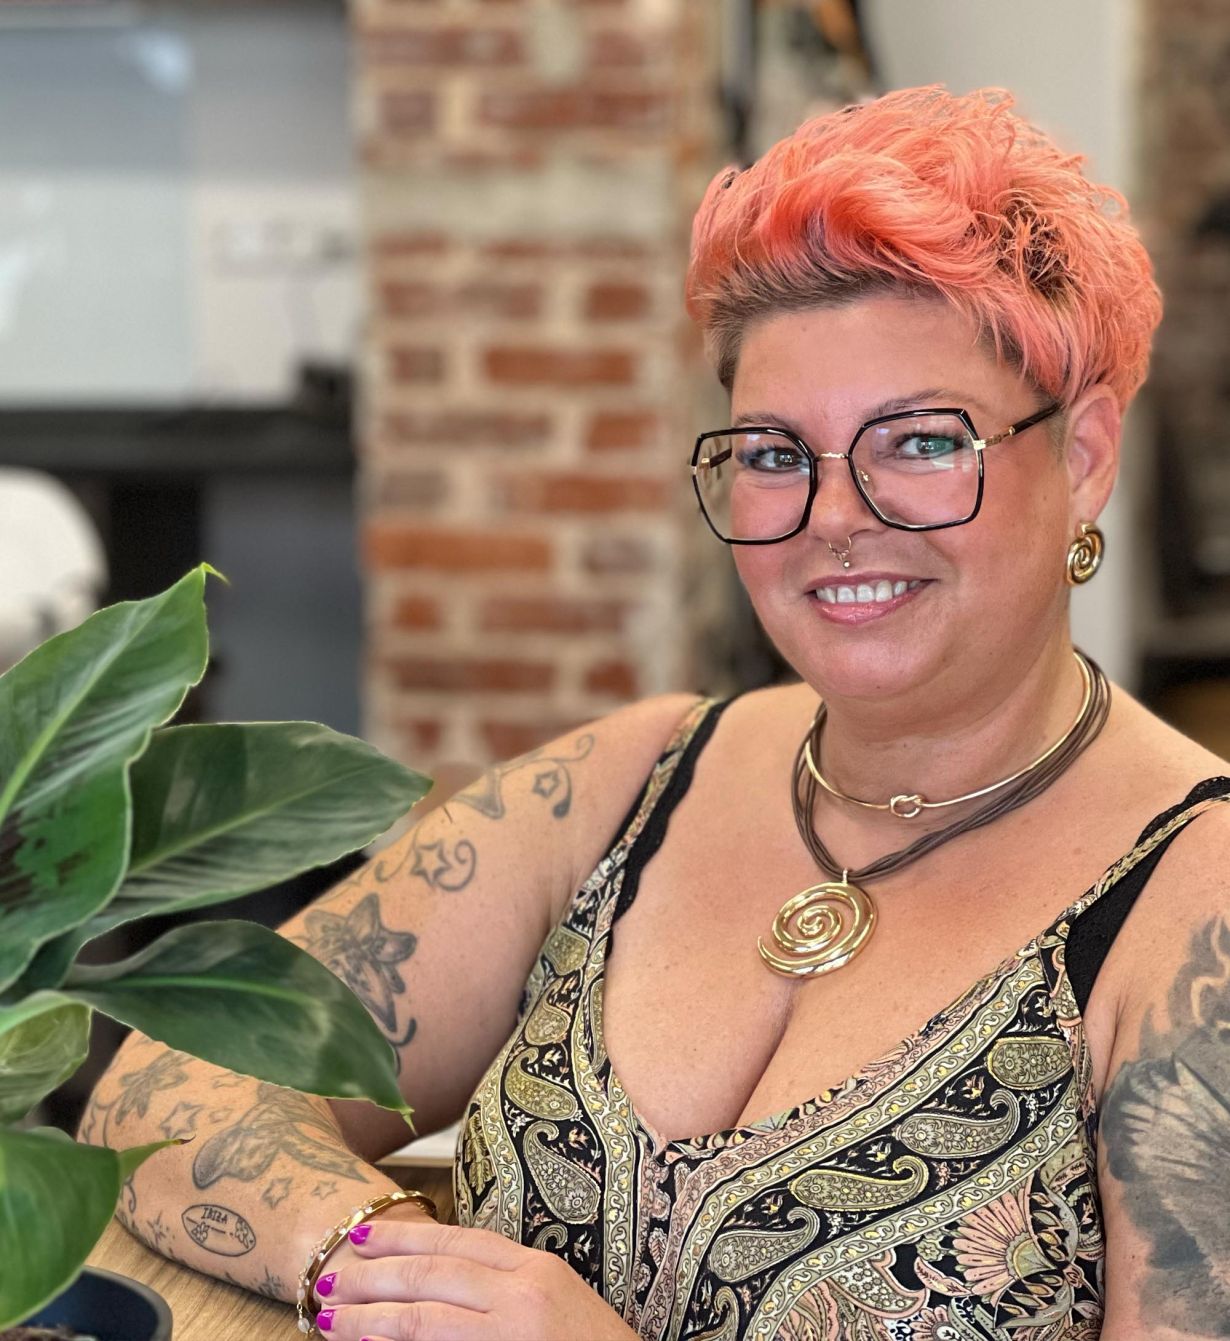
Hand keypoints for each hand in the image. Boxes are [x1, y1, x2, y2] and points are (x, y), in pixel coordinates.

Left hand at [311, 1218, 637, 1340]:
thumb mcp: (555, 1302)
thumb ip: (505, 1288)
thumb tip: (441, 1283)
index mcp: (535, 1267)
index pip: (458, 1241)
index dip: (406, 1237)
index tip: (364, 1236)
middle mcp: (522, 1293)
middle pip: (432, 1274)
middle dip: (374, 1276)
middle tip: (329, 1280)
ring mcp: (513, 1333)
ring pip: (425, 1318)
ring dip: (370, 1320)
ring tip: (328, 1320)